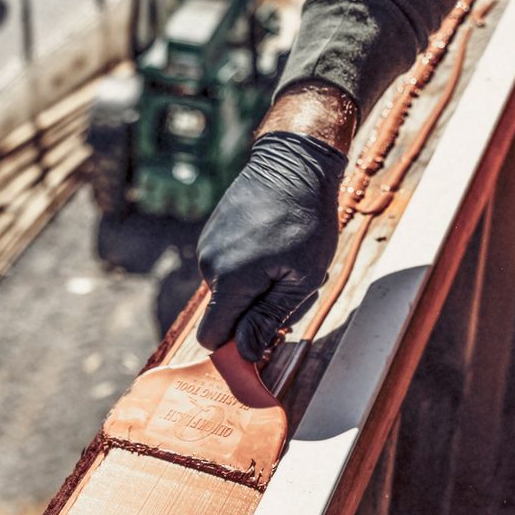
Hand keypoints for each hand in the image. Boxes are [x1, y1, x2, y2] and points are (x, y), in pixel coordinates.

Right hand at [196, 131, 346, 361]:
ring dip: (258, 286)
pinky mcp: (214, 231)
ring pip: (230, 290)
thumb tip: (245, 352)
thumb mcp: (301, 277)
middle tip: (295, 285)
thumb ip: (269, 318)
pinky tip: (277, 243)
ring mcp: (208, 245)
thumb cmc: (305, 219)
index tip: (265, 338)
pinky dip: (251, 266)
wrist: (294, 162)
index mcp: (228, 280)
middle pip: (227, 313)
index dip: (236, 346)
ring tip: (289, 259)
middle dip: (257, 311)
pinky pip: (229, 266)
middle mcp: (209, 264)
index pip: (211, 337)